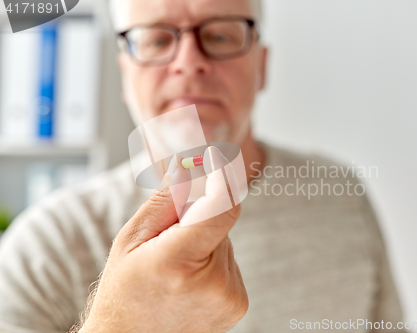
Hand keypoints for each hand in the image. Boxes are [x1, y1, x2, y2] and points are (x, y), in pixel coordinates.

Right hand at [78, 147, 247, 332]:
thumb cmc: (125, 291)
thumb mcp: (131, 241)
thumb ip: (165, 202)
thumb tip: (189, 167)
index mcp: (177, 262)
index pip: (221, 207)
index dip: (222, 177)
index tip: (217, 156)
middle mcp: (212, 283)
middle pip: (220, 221)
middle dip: (198, 217)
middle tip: (170, 238)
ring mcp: (229, 296)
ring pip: (225, 241)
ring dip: (205, 241)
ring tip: (176, 269)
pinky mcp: (238, 303)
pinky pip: (229, 262)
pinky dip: (213, 260)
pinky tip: (190, 281)